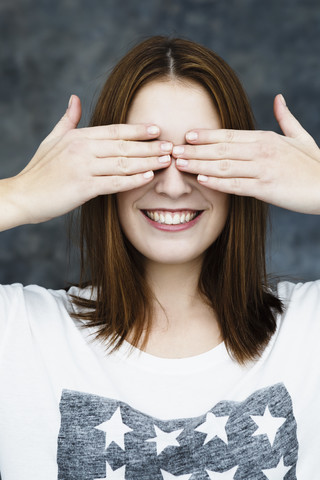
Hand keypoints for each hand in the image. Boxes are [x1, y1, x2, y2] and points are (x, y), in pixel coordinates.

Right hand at [5, 95, 171, 225]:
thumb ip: (68, 120)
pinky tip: (149, 177)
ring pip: (123, 163)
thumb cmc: (39, 170)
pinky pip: (114, 182)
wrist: (23, 195)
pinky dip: (133, 180)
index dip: (137, 130)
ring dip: (148, 161)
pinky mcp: (83, 187)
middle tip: (171, 146)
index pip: (114, 130)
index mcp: (78, 136)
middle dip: (150, 146)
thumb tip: (74, 98)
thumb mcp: (52, 139)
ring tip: (167, 160)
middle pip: (124, 145)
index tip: (157, 129)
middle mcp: (82, 148)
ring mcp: (83, 167)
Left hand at [173, 94, 319, 213]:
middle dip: (195, 149)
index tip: (187, 134)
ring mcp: (263, 169)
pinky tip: (201, 180)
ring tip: (179, 164)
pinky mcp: (266, 188)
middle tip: (172, 149)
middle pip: (221, 149)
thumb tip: (278, 98)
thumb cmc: (314, 164)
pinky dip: (218, 182)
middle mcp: (262, 150)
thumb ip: (286, 118)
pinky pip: (237, 185)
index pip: (230, 135)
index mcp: (266, 138)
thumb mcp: (300, 137)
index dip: (207, 135)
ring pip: (224, 165)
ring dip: (199, 164)